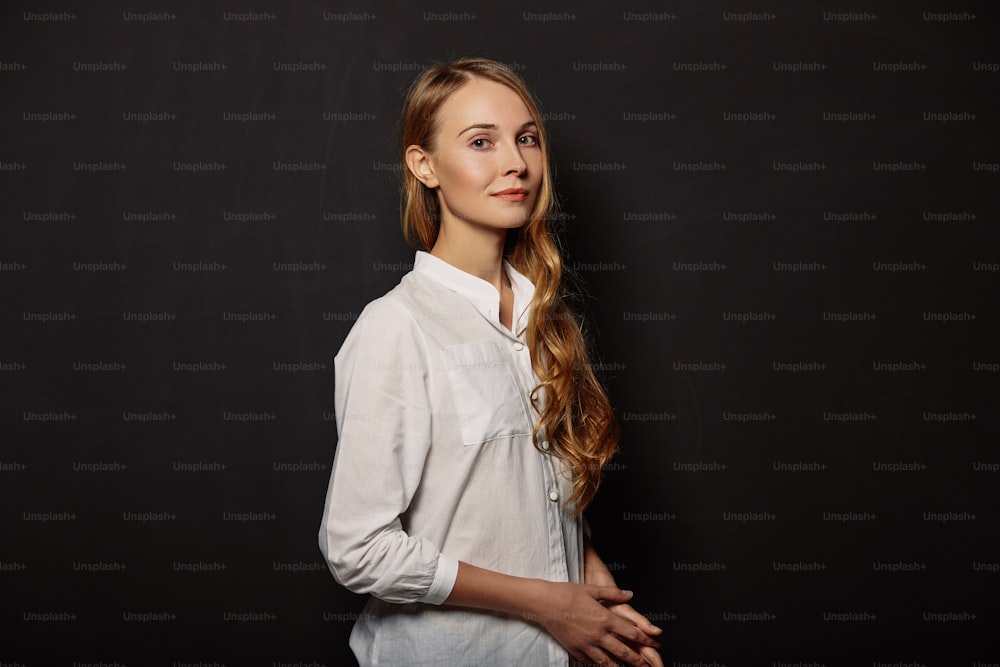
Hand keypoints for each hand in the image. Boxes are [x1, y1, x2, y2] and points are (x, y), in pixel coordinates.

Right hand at [530, 582, 659, 666]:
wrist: (545, 603)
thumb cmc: (567, 594)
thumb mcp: (592, 589)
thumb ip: (613, 593)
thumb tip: (629, 594)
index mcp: (605, 618)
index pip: (631, 632)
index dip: (645, 639)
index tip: (653, 643)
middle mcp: (598, 634)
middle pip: (623, 651)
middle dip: (637, 660)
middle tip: (646, 665)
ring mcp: (586, 644)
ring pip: (608, 662)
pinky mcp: (575, 649)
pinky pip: (590, 662)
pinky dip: (598, 665)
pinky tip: (603, 665)